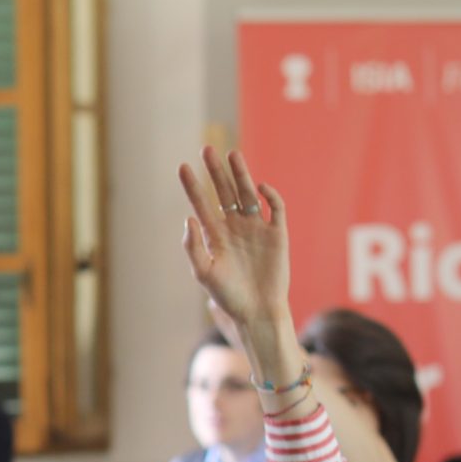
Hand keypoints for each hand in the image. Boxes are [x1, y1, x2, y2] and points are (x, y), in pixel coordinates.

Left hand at [177, 148, 290, 335]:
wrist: (258, 311)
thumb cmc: (228, 296)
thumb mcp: (204, 273)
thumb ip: (193, 247)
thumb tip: (190, 218)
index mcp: (216, 235)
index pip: (201, 204)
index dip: (192, 186)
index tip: (182, 167)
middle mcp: (235, 227)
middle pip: (224, 192)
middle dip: (216, 172)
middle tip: (207, 150)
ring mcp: (257, 228)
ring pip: (248, 194)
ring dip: (241, 174)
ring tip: (232, 155)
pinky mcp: (277, 234)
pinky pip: (276, 209)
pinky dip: (270, 196)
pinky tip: (261, 188)